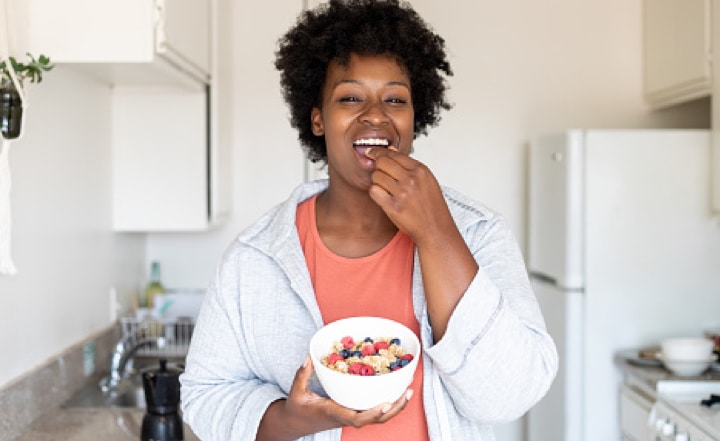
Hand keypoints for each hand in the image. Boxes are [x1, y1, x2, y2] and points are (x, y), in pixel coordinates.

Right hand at [256, 356, 412, 440]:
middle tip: (408, 392)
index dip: (372, 413)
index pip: (355, 418)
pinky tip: (396, 392)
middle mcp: (345, 416)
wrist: (294, 424)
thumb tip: (309, 357)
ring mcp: (349, 416)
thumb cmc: (296, 408)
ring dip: (395, 407)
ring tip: (408, 390)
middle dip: (393, 409)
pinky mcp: (351, 412)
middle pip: (374, 420)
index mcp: (333, 412)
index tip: (385, 405)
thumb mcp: (296, 391)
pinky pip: (371, 411)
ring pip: (377, 418)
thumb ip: (302, 374)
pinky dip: (387, 404)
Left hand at [363, 146, 454, 246]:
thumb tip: (390, 149)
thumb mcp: (427, 180)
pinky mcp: (393, 207)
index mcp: (421, 170)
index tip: (371, 152)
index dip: (379, 152)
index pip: (393, 154)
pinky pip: (374, 191)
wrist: (435, 229)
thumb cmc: (431, 206)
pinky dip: (376, 193)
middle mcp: (412, 179)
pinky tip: (384, 197)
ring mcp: (402, 193)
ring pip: (376, 176)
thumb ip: (408, 164)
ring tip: (387, 189)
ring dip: (378, 182)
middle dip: (378, 167)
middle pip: (382, 162)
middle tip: (380, 173)